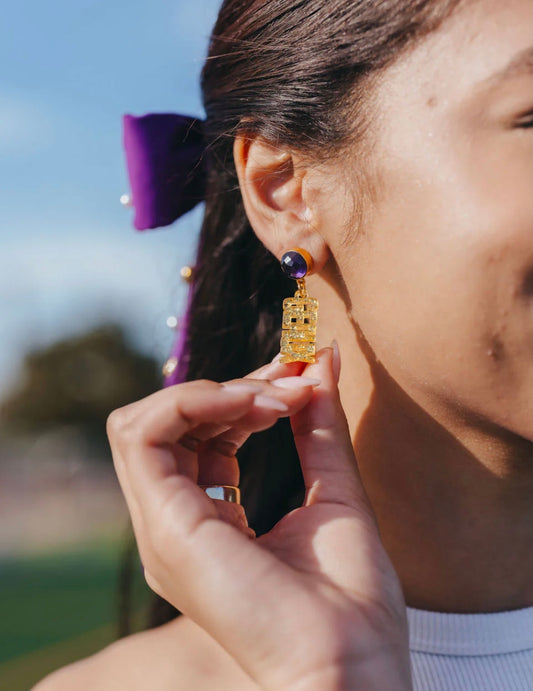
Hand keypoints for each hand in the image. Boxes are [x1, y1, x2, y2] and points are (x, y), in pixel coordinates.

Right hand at [107, 347, 411, 690]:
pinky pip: (145, 434)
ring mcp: (163, 527)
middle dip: (231, 386)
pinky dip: (193, 402)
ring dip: (211, 392)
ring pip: (142, 423)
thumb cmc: (351, 600)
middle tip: (291, 377)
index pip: (199, 437)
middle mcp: (176, 524)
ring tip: (274, 398)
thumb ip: (318, 424)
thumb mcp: (335, 488)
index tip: (300, 375)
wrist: (353, 666)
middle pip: (169, 424)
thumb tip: (321, 356)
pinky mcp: (165, 525)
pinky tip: (251, 404)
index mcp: (209, 523)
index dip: (245, 394)